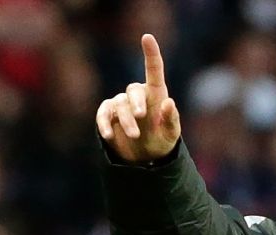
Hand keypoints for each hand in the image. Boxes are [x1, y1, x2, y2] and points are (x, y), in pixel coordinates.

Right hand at [96, 34, 180, 162]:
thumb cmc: (161, 140)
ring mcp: (121, 104)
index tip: (147, 37)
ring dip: (126, 121)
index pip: (153, 70)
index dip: (151, 53)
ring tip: (134, 136)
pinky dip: (104, 123)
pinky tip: (109, 135)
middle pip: (133, 90)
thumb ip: (171, 119)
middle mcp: (138, 96)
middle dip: (136, 103)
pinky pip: (103, 113)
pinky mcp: (108, 114)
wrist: (144, 157)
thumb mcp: (171, 134)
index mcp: (156, 94)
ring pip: (120, 105)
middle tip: (140, 117)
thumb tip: (169, 102)